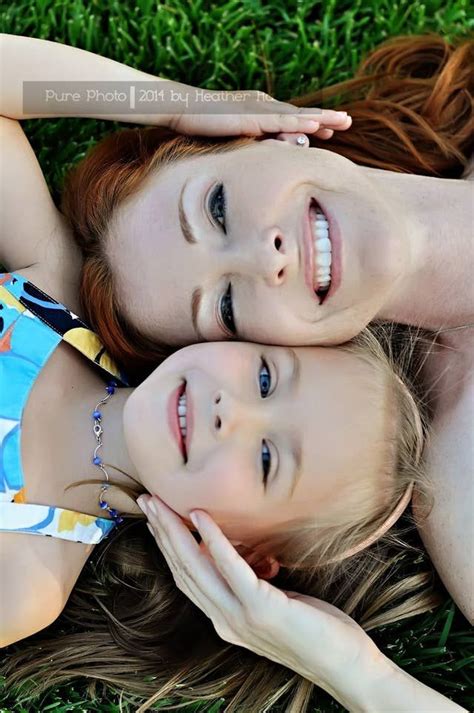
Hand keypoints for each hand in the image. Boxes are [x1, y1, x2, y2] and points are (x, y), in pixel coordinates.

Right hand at [137, 495, 383, 700]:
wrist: (346, 668)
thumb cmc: (315, 632)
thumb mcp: (272, 605)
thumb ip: (248, 586)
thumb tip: (234, 554)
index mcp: (225, 619)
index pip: (186, 578)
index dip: (167, 547)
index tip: (155, 519)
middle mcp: (225, 620)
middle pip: (183, 570)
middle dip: (162, 534)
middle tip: (146, 501)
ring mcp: (241, 617)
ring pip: (196, 568)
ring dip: (175, 533)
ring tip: (160, 505)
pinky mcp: (263, 608)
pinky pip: (232, 569)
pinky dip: (213, 541)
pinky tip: (201, 517)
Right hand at [164, 86, 351, 139]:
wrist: (184, 110)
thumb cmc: (203, 125)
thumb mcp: (232, 136)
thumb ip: (249, 142)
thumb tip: (261, 155)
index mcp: (260, 111)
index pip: (291, 118)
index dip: (312, 123)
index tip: (330, 130)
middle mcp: (264, 106)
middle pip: (300, 113)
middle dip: (325, 118)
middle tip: (347, 122)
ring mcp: (260, 109)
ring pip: (296, 115)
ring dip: (321, 118)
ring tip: (342, 121)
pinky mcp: (252, 116)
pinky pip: (280, 120)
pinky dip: (299, 122)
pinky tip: (315, 124)